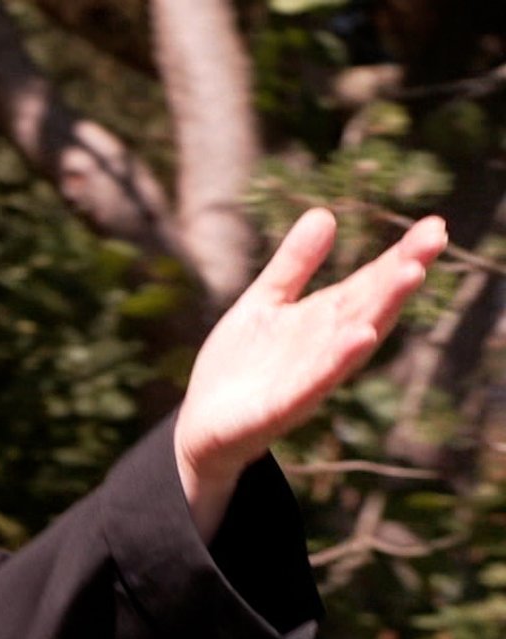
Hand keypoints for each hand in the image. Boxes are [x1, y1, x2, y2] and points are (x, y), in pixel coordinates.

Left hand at [175, 209, 446, 537]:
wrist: (203, 424)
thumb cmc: (241, 365)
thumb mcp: (264, 302)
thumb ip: (294, 265)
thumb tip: (325, 213)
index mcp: (322, 320)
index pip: (367, 284)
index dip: (399, 256)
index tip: (434, 226)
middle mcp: (324, 348)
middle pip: (368, 307)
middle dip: (398, 277)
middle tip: (431, 242)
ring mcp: (307, 379)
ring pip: (350, 342)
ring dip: (380, 310)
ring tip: (408, 276)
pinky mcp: (281, 408)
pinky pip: (313, 382)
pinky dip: (337, 360)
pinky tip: (361, 336)